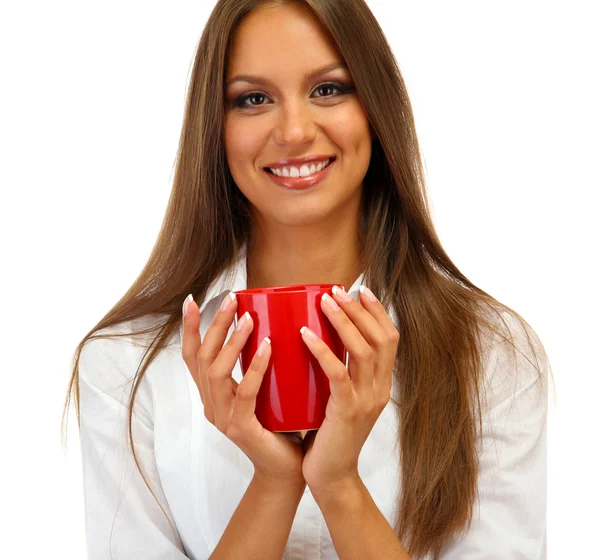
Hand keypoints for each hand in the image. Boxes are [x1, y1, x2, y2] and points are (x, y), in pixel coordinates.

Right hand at [181, 293, 304, 490]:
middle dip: (214, 325)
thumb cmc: (279, 425)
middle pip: (202, 358)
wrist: (286, 470)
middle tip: (231, 299)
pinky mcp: (241, 428)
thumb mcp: (262, 391)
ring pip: (216, 372)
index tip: (192, 300)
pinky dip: (255, 367)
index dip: (190, 329)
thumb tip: (273, 325)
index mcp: (213, 394)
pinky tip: (267, 346)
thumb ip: (258, 367)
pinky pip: (245, 393)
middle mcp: (211, 404)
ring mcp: (223, 418)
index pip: (193, 357)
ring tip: (248, 318)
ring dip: (232, 342)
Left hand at [299, 285, 398, 491]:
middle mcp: (380, 389)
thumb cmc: (329, 435)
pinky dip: (322, 350)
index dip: (378, 312)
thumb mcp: (341, 399)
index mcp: (382, 384)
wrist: (331, 476)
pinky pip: (338, 373)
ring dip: (343, 321)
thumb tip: (319, 338)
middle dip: (360, 310)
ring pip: (363, 350)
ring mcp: (367, 400)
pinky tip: (305, 334)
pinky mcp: (347, 411)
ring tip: (324, 301)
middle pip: (381, 338)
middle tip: (338, 290)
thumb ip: (340, 373)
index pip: (389, 339)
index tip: (361, 290)